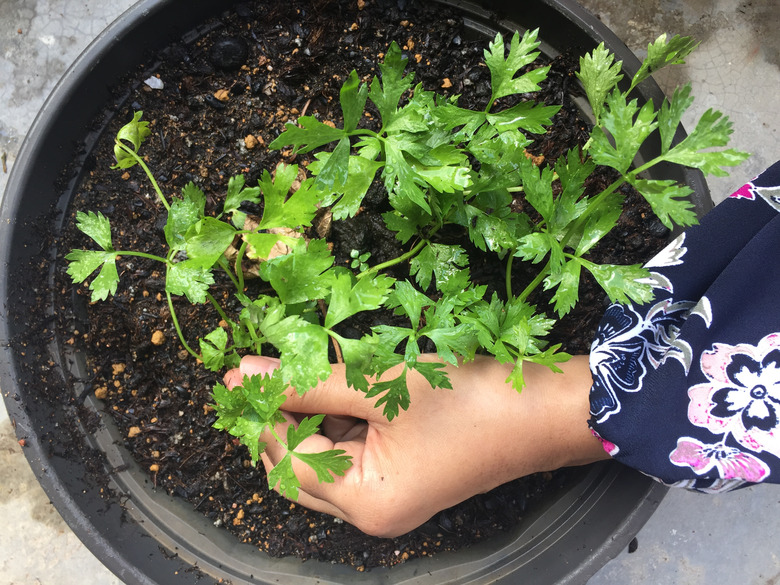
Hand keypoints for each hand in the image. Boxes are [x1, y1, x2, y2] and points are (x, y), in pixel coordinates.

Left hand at [223, 354, 607, 536]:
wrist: (544, 410)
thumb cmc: (466, 400)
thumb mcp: (381, 384)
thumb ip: (309, 381)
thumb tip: (245, 375)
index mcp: (366, 501)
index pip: (290, 459)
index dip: (263, 414)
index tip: (241, 372)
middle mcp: (373, 511)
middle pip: (302, 467)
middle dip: (283, 419)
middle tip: (270, 371)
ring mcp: (390, 497)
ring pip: (326, 457)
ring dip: (312, 416)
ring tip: (309, 372)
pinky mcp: (404, 477)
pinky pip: (354, 452)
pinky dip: (341, 420)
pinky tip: (344, 386)